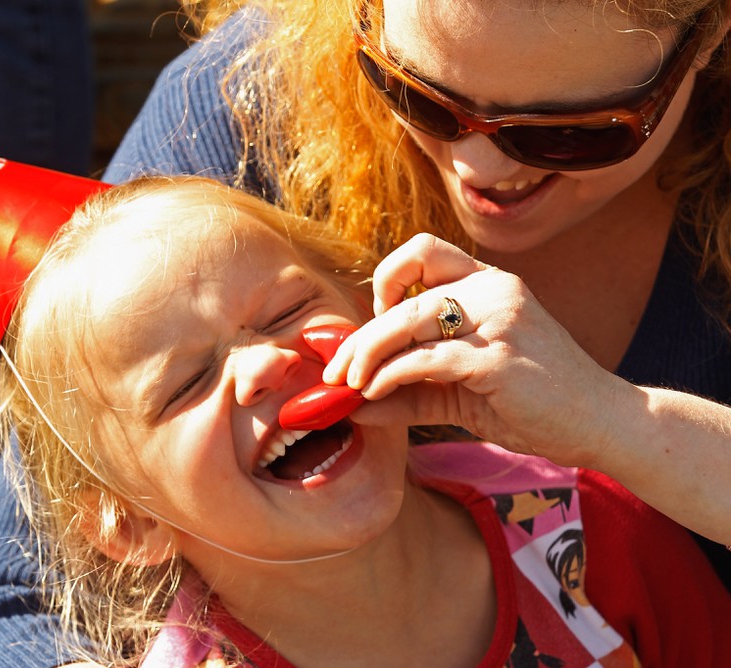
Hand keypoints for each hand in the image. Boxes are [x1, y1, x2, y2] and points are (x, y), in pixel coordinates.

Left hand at [323, 233, 626, 465]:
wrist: (603, 423)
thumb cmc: (533, 403)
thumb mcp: (462, 391)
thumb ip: (410, 391)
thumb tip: (352, 406)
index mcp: (489, 284)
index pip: (424, 250)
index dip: (388, 278)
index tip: (374, 320)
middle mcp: (494, 289)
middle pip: (405, 293)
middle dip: (360, 335)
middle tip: (336, 371)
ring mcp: (500, 319)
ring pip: (408, 319)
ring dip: (367, 352)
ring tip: (349, 385)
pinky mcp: (499, 358)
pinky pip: (427, 357)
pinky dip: (391, 375)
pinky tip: (374, 394)